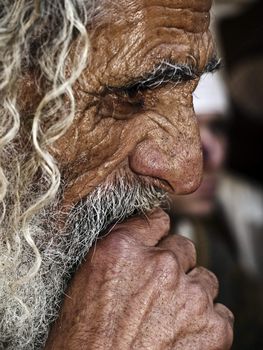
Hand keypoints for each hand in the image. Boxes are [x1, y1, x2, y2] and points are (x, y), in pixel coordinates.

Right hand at [45, 209, 232, 349]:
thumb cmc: (83, 340)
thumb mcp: (86, 280)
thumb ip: (117, 248)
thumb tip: (139, 235)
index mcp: (123, 248)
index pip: (156, 219)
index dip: (156, 233)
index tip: (156, 243)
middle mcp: (159, 264)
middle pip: (183, 246)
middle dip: (173, 264)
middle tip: (158, 290)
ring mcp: (189, 294)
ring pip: (204, 278)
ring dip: (191, 293)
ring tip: (169, 316)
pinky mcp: (212, 326)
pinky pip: (220, 311)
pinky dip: (206, 322)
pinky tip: (183, 334)